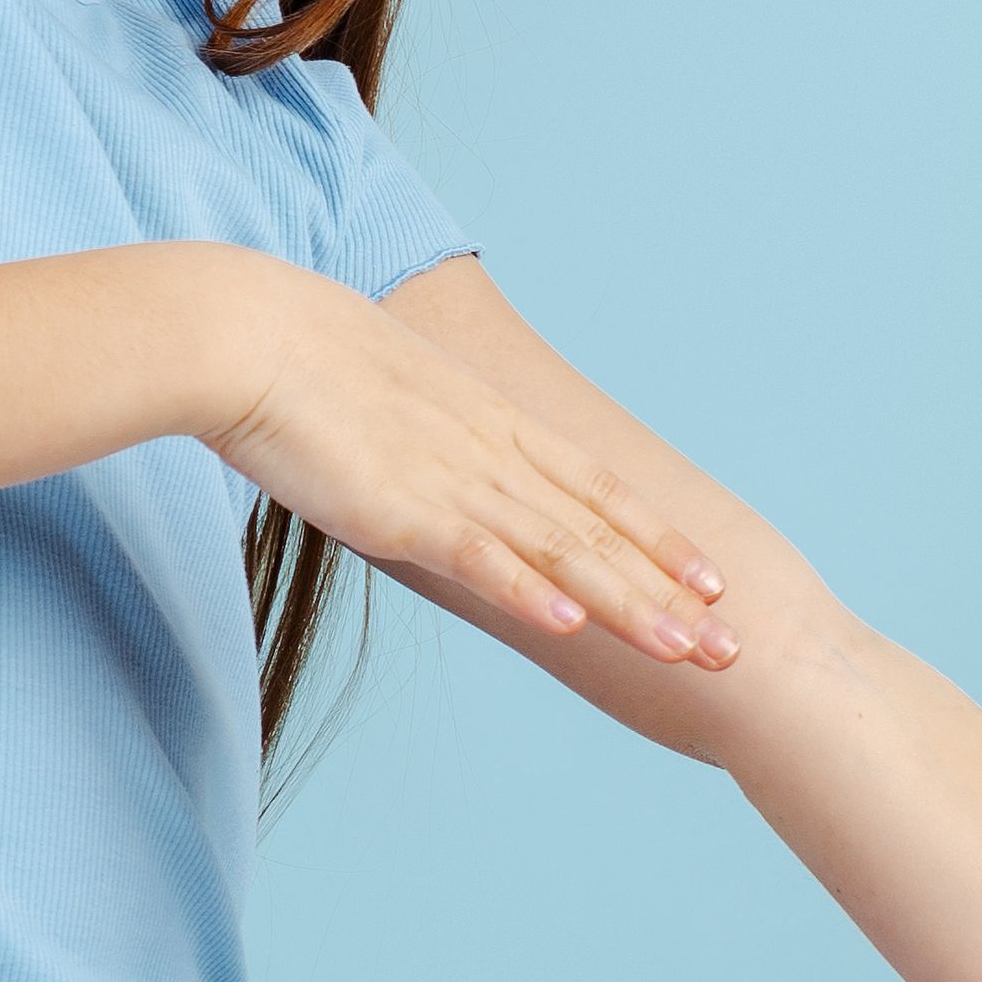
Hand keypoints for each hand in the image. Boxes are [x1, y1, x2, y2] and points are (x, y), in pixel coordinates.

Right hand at [199, 255, 735, 664]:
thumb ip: (431, 443)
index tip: (712, 578)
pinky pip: (478, 556)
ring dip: (628, 606)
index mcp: (492, 425)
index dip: (659, 536)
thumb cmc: (298, 362)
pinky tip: (574, 625)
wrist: (247, 332)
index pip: (599, 488)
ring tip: (688, 649)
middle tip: (734, 646)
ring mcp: (452, 480)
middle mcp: (491, 454)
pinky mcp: (400, 507)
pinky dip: (528, 591)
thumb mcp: (392, 401)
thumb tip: (437, 469)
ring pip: (561, 552)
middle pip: (600, 532)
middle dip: (670, 594)